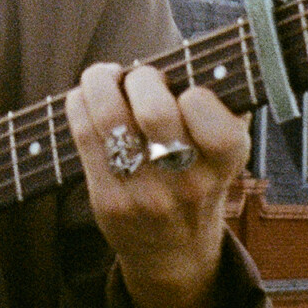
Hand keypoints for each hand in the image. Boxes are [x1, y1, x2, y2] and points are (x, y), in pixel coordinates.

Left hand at [65, 62, 250, 307]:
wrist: (172, 252)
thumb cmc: (199, 179)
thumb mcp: (226, 152)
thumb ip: (224, 107)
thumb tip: (205, 55)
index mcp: (225, 162)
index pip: (211, 119)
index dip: (195, 95)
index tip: (188, 93)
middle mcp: (186, 182)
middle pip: (155, 112)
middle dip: (142, 78)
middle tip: (141, 77)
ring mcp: (144, 194)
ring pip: (110, 116)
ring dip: (102, 81)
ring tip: (107, 77)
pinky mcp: (107, 199)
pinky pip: (83, 132)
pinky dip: (80, 102)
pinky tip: (89, 99)